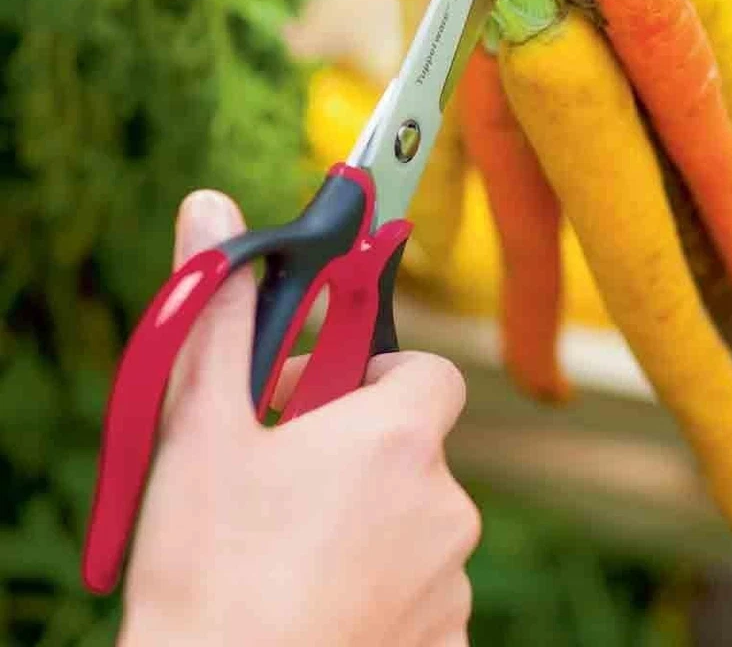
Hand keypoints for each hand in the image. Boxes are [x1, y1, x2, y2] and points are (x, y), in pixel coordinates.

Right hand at [119, 191, 479, 645]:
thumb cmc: (210, 573)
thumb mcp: (201, 432)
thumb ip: (219, 315)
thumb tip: (212, 207)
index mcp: (395, 438)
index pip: (428, 372)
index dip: (378, 376)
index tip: (322, 400)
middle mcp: (443, 505)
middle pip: (414, 449)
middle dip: (360, 449)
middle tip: (288, 473)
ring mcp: (449, 581)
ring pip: (414, 523)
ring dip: (368, 520)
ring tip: (292, 548)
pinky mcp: (446, 643)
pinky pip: (421, 592)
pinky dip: (381, 586)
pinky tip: (319, 603)